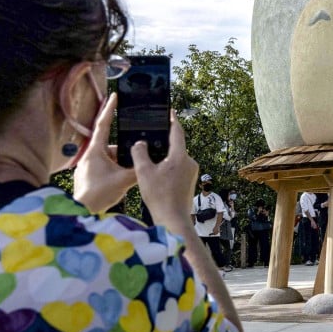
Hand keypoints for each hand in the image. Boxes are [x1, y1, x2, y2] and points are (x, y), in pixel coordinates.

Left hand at [73, 94, 136, 212]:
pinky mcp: (89, 175)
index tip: (115, 95)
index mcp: (95, 150)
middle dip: (126, 149)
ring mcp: (89, 165)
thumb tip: (148, 161)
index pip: (103, 124)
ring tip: (130, 174)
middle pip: (112, 145)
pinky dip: (116, 171)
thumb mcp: (123, 180)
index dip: (109, 109)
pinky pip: (106, 167)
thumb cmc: (98, 194)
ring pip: (111, 158)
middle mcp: (90, 155)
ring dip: (121, 164)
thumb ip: (137, 169)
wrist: (81, 211)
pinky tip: (124, 180)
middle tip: (137, 151)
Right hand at [132, 109, 198, 224]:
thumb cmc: (159, 197)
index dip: (173, 120)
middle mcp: (190, 162)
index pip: (177, 132)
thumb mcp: (144, 172)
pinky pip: (178, 168)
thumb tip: (140, 143)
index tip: (170, 111)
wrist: (174, 221)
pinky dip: (167, 167)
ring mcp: (192, 172)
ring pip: (176, 158)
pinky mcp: (190, 182)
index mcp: (180, 156)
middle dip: (164, 142)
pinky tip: (156, 174)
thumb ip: (140, 153)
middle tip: (151, 136)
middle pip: (176, 146)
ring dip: (164, 157)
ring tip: (150, 158)